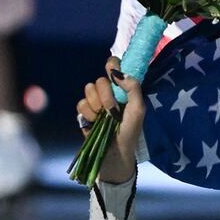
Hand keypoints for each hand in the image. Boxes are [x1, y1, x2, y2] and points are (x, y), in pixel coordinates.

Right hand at [76, 57, 143, 184]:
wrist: (114, 154)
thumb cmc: (129, 132)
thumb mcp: (138, 110)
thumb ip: (133, 89)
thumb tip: (118, 72)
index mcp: (123, 90)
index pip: (115, 68)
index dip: (112, 65)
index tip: (112, 71)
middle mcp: (109, 93)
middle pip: (100, 80)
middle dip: (106, 95)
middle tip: (113, 110)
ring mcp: (95, 102)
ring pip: (89, 90)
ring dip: (97, 105)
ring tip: (104, 118)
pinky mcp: (84, 113)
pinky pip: (81, 103)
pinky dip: (88, 114)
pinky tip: (94, 123)